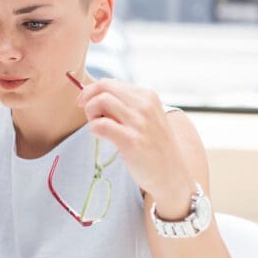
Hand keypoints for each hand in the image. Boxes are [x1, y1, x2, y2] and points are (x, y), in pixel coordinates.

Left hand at [75, 78, 194, 213]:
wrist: (172, 174)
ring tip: (97, 127)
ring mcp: (139, 122)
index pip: (110, 82)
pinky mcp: (131, 141)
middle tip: (90, 116)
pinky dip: (94, 129)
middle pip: (103, 87)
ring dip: (91, 114)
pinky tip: (101, 137)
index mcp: (148, 96)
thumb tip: (94, 95)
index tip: (86, 104)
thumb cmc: (154, 147)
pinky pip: (101, 124)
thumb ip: (127, 106)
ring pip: (101, 101)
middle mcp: (145, 105)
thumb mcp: (147, 118)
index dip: (93, 92)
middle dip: (88, 99)